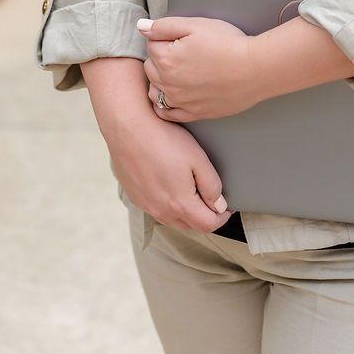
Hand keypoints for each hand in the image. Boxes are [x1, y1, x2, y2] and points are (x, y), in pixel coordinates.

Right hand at [82, 59, 233, 232]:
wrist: (127, 128)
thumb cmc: (164, 139)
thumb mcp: (198, 159)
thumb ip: (212, 186)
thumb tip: (218, 205)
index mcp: (180, 205)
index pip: (207, 225)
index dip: (222, 217)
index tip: (226, 207)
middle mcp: (161, 211)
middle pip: (190, 226)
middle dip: (204, 217)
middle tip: (211, 200)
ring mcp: (145, 205)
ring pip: (172, 220)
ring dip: (185, 213)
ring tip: (192, 193)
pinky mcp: (134, 196)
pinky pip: (156, 209)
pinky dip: (168, 206)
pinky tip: (169, 186)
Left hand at [138, 15, 264, 121]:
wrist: (256, 69)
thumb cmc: (228, 44)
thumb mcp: (196, 25)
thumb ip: (164, 26)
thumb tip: (141, 27)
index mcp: (166, 59)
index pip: (150, 45)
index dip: (165, 37)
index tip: (181, 37)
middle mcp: (168, 84)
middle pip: (150, 68)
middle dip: (160, 58)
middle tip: (182, 51)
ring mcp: (180, 101)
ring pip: (155, 91)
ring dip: (160, 80)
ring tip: (179, 71)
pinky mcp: (193, 113)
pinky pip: (167, 113)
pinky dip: (164, 104)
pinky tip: (173, 95)